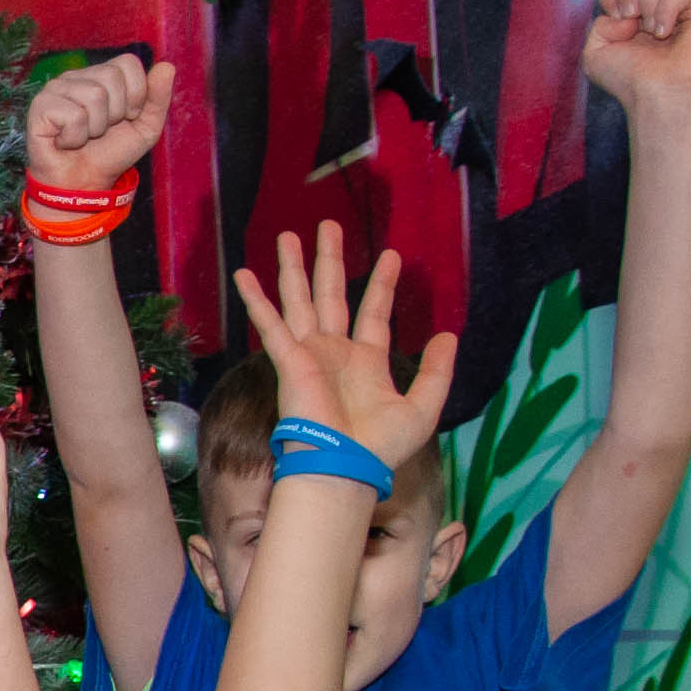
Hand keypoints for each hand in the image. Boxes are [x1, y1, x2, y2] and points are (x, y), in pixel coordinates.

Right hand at [25, 52, 173, 191]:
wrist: (82, 185)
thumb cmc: (110, 154)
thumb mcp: (145, 128)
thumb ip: (158, 98)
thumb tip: (167, 66)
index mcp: (101, 75)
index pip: (127, 62)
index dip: (136, 93)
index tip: (127, 117)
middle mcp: (76, 76)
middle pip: (111, 77)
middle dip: (115, 113)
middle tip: (101, 130)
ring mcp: (55, 89)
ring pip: (94, 96)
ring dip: (95, 128)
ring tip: (84, 137)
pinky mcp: (39, 107)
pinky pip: (73, 115)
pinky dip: (75, 138)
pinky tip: (65, 142)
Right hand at [230, 221, 451, 469]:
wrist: (344, 464)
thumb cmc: (380, 444)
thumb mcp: (423, 405)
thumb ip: (436, 370)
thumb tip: (446, 334)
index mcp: (365, 362)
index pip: (374, 312)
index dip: (382, 284)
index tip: (391, 255)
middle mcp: (334, 352)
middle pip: (331, 295)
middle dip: (329, 260)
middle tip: (328, 226)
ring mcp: (309, 354)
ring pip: (300, 299)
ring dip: (293, 267)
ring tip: (289, 235)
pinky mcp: (289, 360)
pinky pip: (271, 324)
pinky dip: (257, 299)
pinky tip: (243, 274)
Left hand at [580, 0, 690, 122]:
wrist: (657, 95)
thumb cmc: (629, 79)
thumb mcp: (596, 50)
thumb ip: (600, 23)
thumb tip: (628, 11)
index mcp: (637, 12)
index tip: (616, 19)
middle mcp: (661, 5)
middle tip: (628, 17)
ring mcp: (684, 4)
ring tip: (648, 28)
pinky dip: (666, 9)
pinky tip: (664, 32)